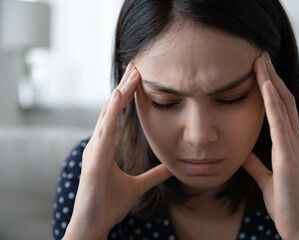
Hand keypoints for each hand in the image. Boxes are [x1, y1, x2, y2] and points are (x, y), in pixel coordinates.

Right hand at [63, 63, 172, 239]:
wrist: (95, 224)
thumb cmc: (109, 204)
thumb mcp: (139, 186)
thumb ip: (153, 175)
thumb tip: (170, 167)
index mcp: (106, 146)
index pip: (116, 113)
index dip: (127, 94)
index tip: (138, 76)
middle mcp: (98, 143)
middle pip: (112, 107)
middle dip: (124, 85)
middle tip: (136, 64)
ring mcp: (94, 150)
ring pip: (107, 114)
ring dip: (120, 93)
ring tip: (132, 74)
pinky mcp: (94, 160)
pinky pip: (103, 131)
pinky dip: (110, 113)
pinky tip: (118, 97)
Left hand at [243, 52, 298, 238]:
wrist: (297, 226)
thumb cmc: (285, 203)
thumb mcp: (266, 178)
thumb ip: (256, 164)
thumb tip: (244, 153)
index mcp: (289, 145)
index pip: (280, 109)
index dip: (271, 88)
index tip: (259, 71)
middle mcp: (294, 141)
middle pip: (282, 101)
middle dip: (271, 77)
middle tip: (260, 56)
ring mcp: (294, 147)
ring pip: (282, 106)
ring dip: (271, 82)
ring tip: (261, 61)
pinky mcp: (289, 157)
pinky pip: (279, 124)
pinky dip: (271, 103)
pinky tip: (264, 86)